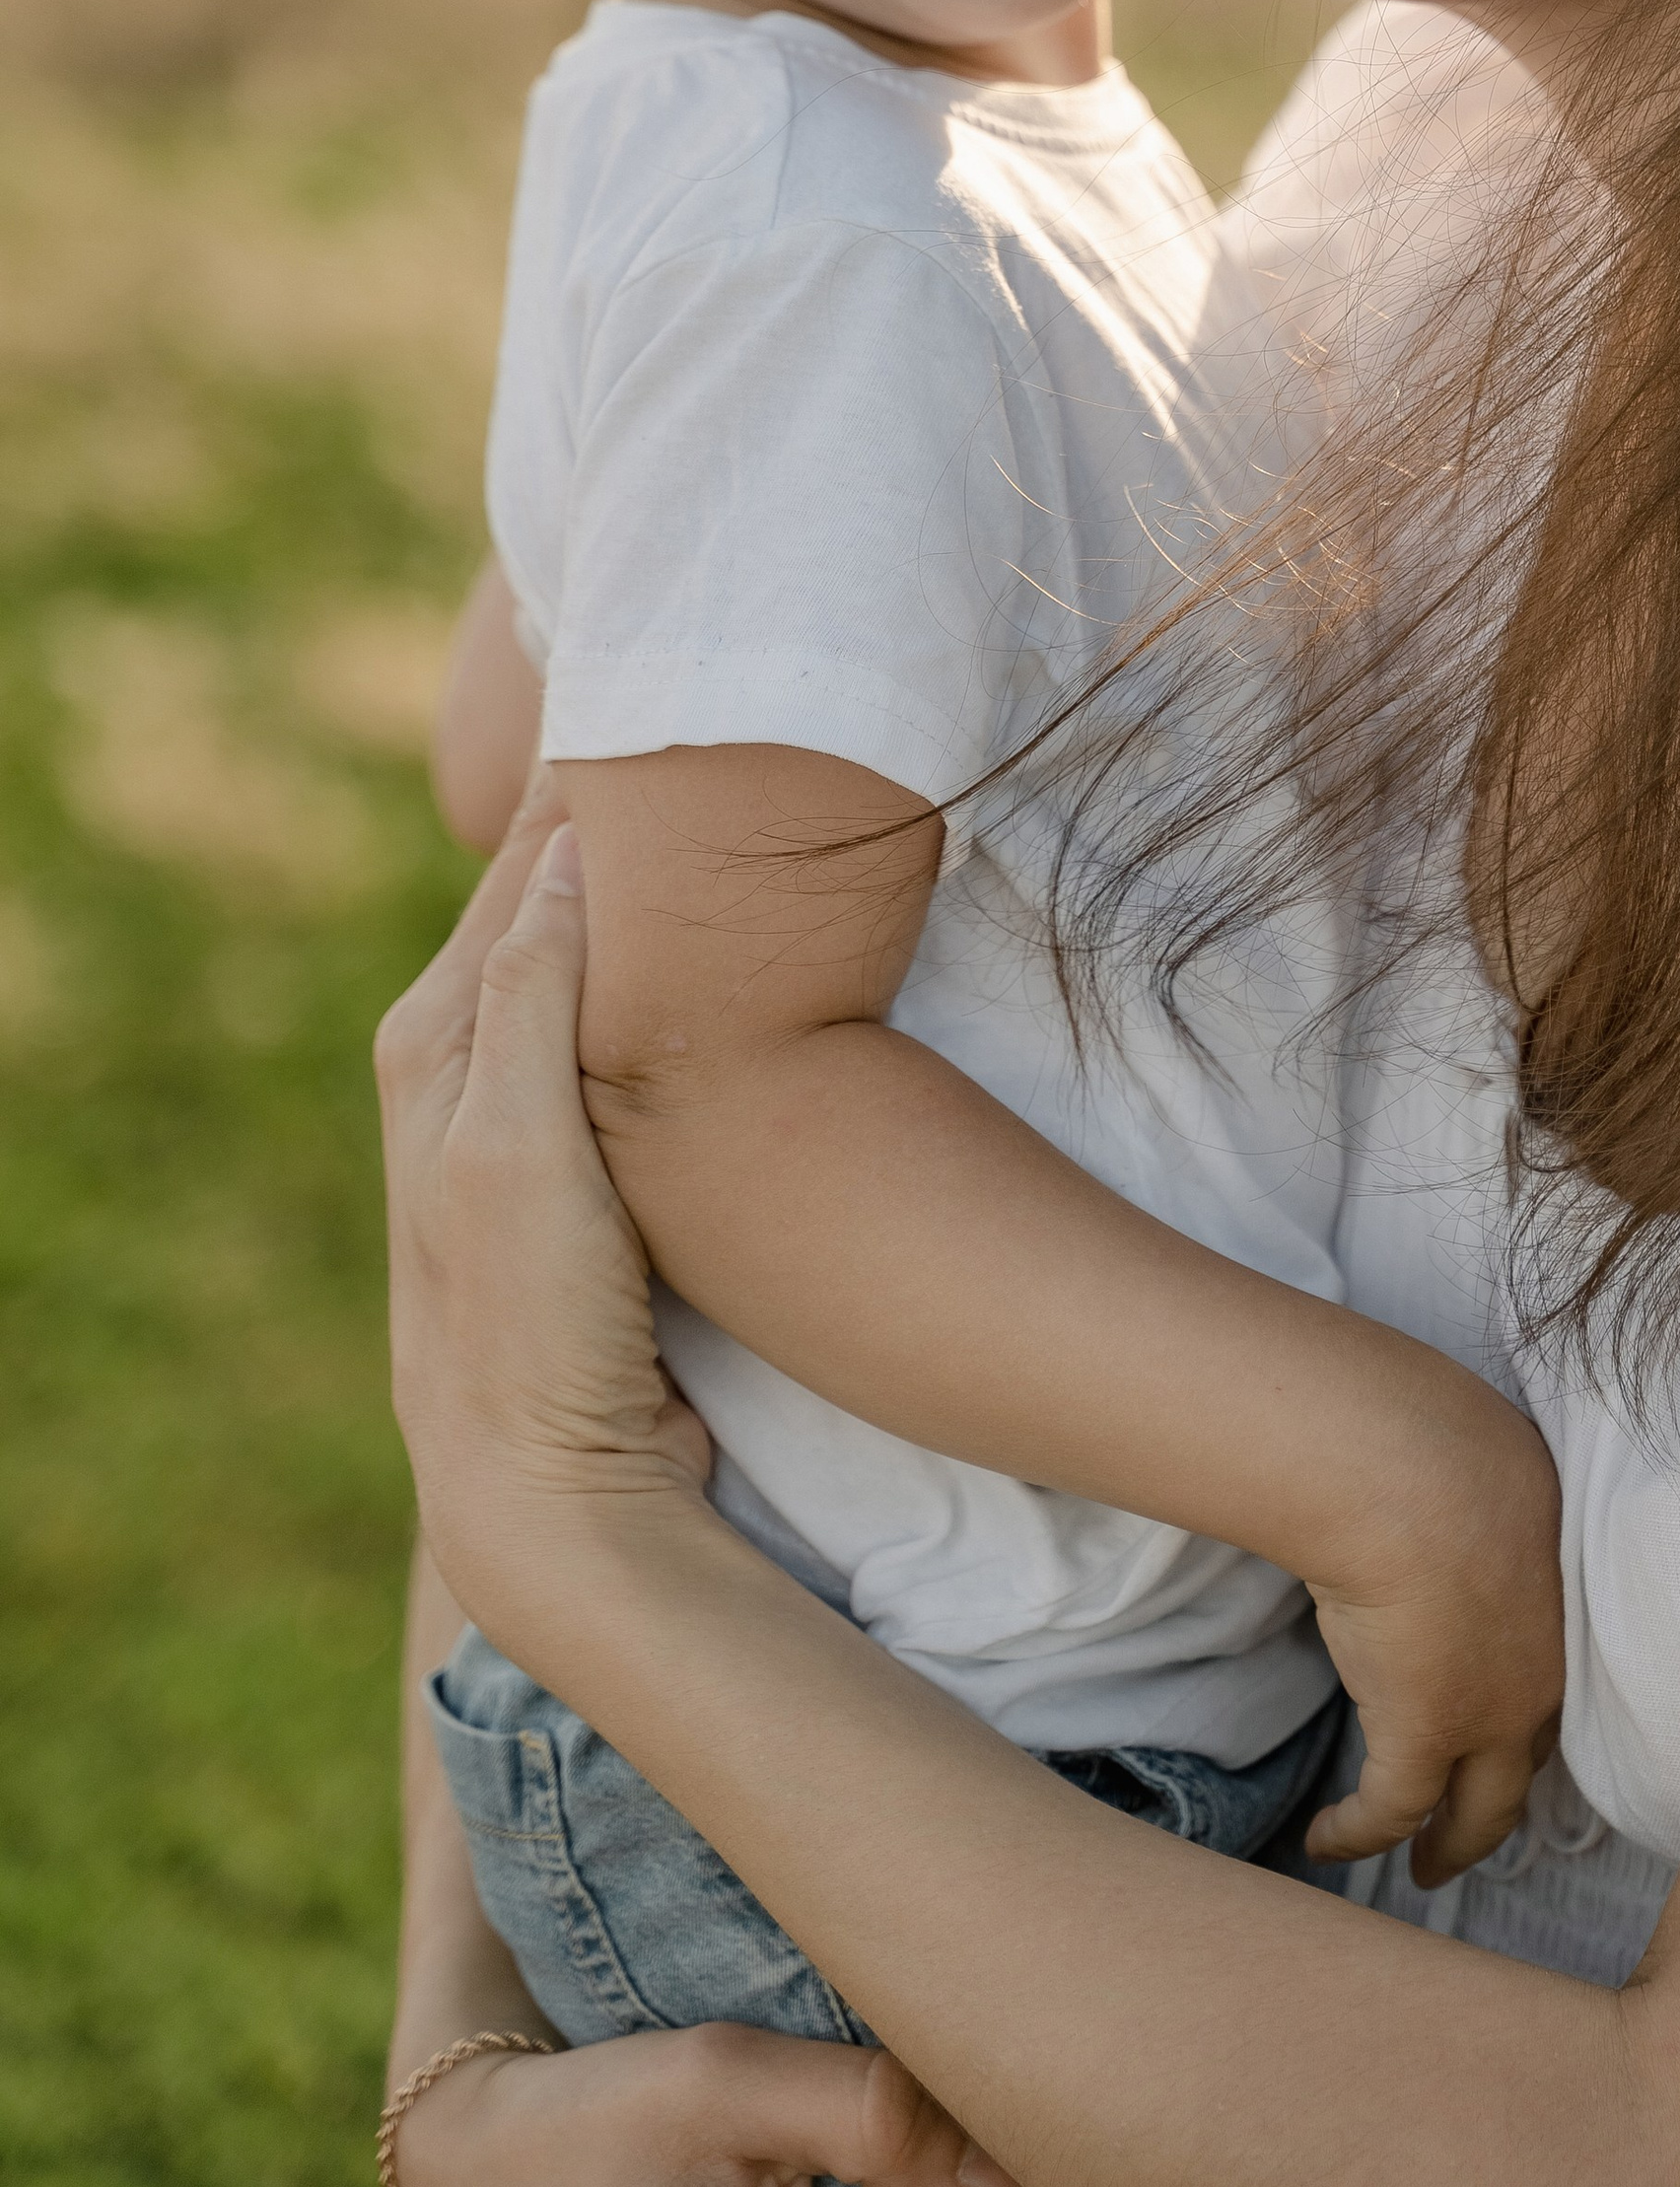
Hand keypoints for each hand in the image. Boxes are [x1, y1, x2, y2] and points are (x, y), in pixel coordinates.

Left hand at [377, 786, 708, 1652]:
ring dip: (657, 903)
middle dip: (622, 831)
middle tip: (722, 738)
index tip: (667, 704)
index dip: (589, 795)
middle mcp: (469, 1062)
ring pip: (601, 965)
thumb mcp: (519, 1147)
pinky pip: (632, 1034)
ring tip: (738, 820)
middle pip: (555, 906)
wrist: (549, 1482)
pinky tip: (732, 959)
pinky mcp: (591, 1162)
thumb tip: (562, 844)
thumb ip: (534, 994)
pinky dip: (673, 982)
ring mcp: (530, 1114)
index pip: (522, 873)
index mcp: (435, 1041)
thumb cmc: (525, 1317)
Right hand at [1300, 1393, 1564, 1886]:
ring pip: (1481, 1809)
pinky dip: (1360, 1833)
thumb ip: (1481, 1494)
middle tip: (1474, 1830)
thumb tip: (1444, 1472)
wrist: (1413, 1475)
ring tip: (1421, 1867)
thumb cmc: (1446, 1441)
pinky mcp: (1426, 1737)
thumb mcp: (1488, 1463)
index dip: (1530, 1709)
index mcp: (1569, 1603)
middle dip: (1504, 1799)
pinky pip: (1393, 1810)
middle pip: (1533, 1760)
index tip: (1503, 1725)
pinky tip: (1327, 1842)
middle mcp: (1545, 1671)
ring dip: (1450, 1842)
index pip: (1558, 1675)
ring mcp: (1491, 1713)